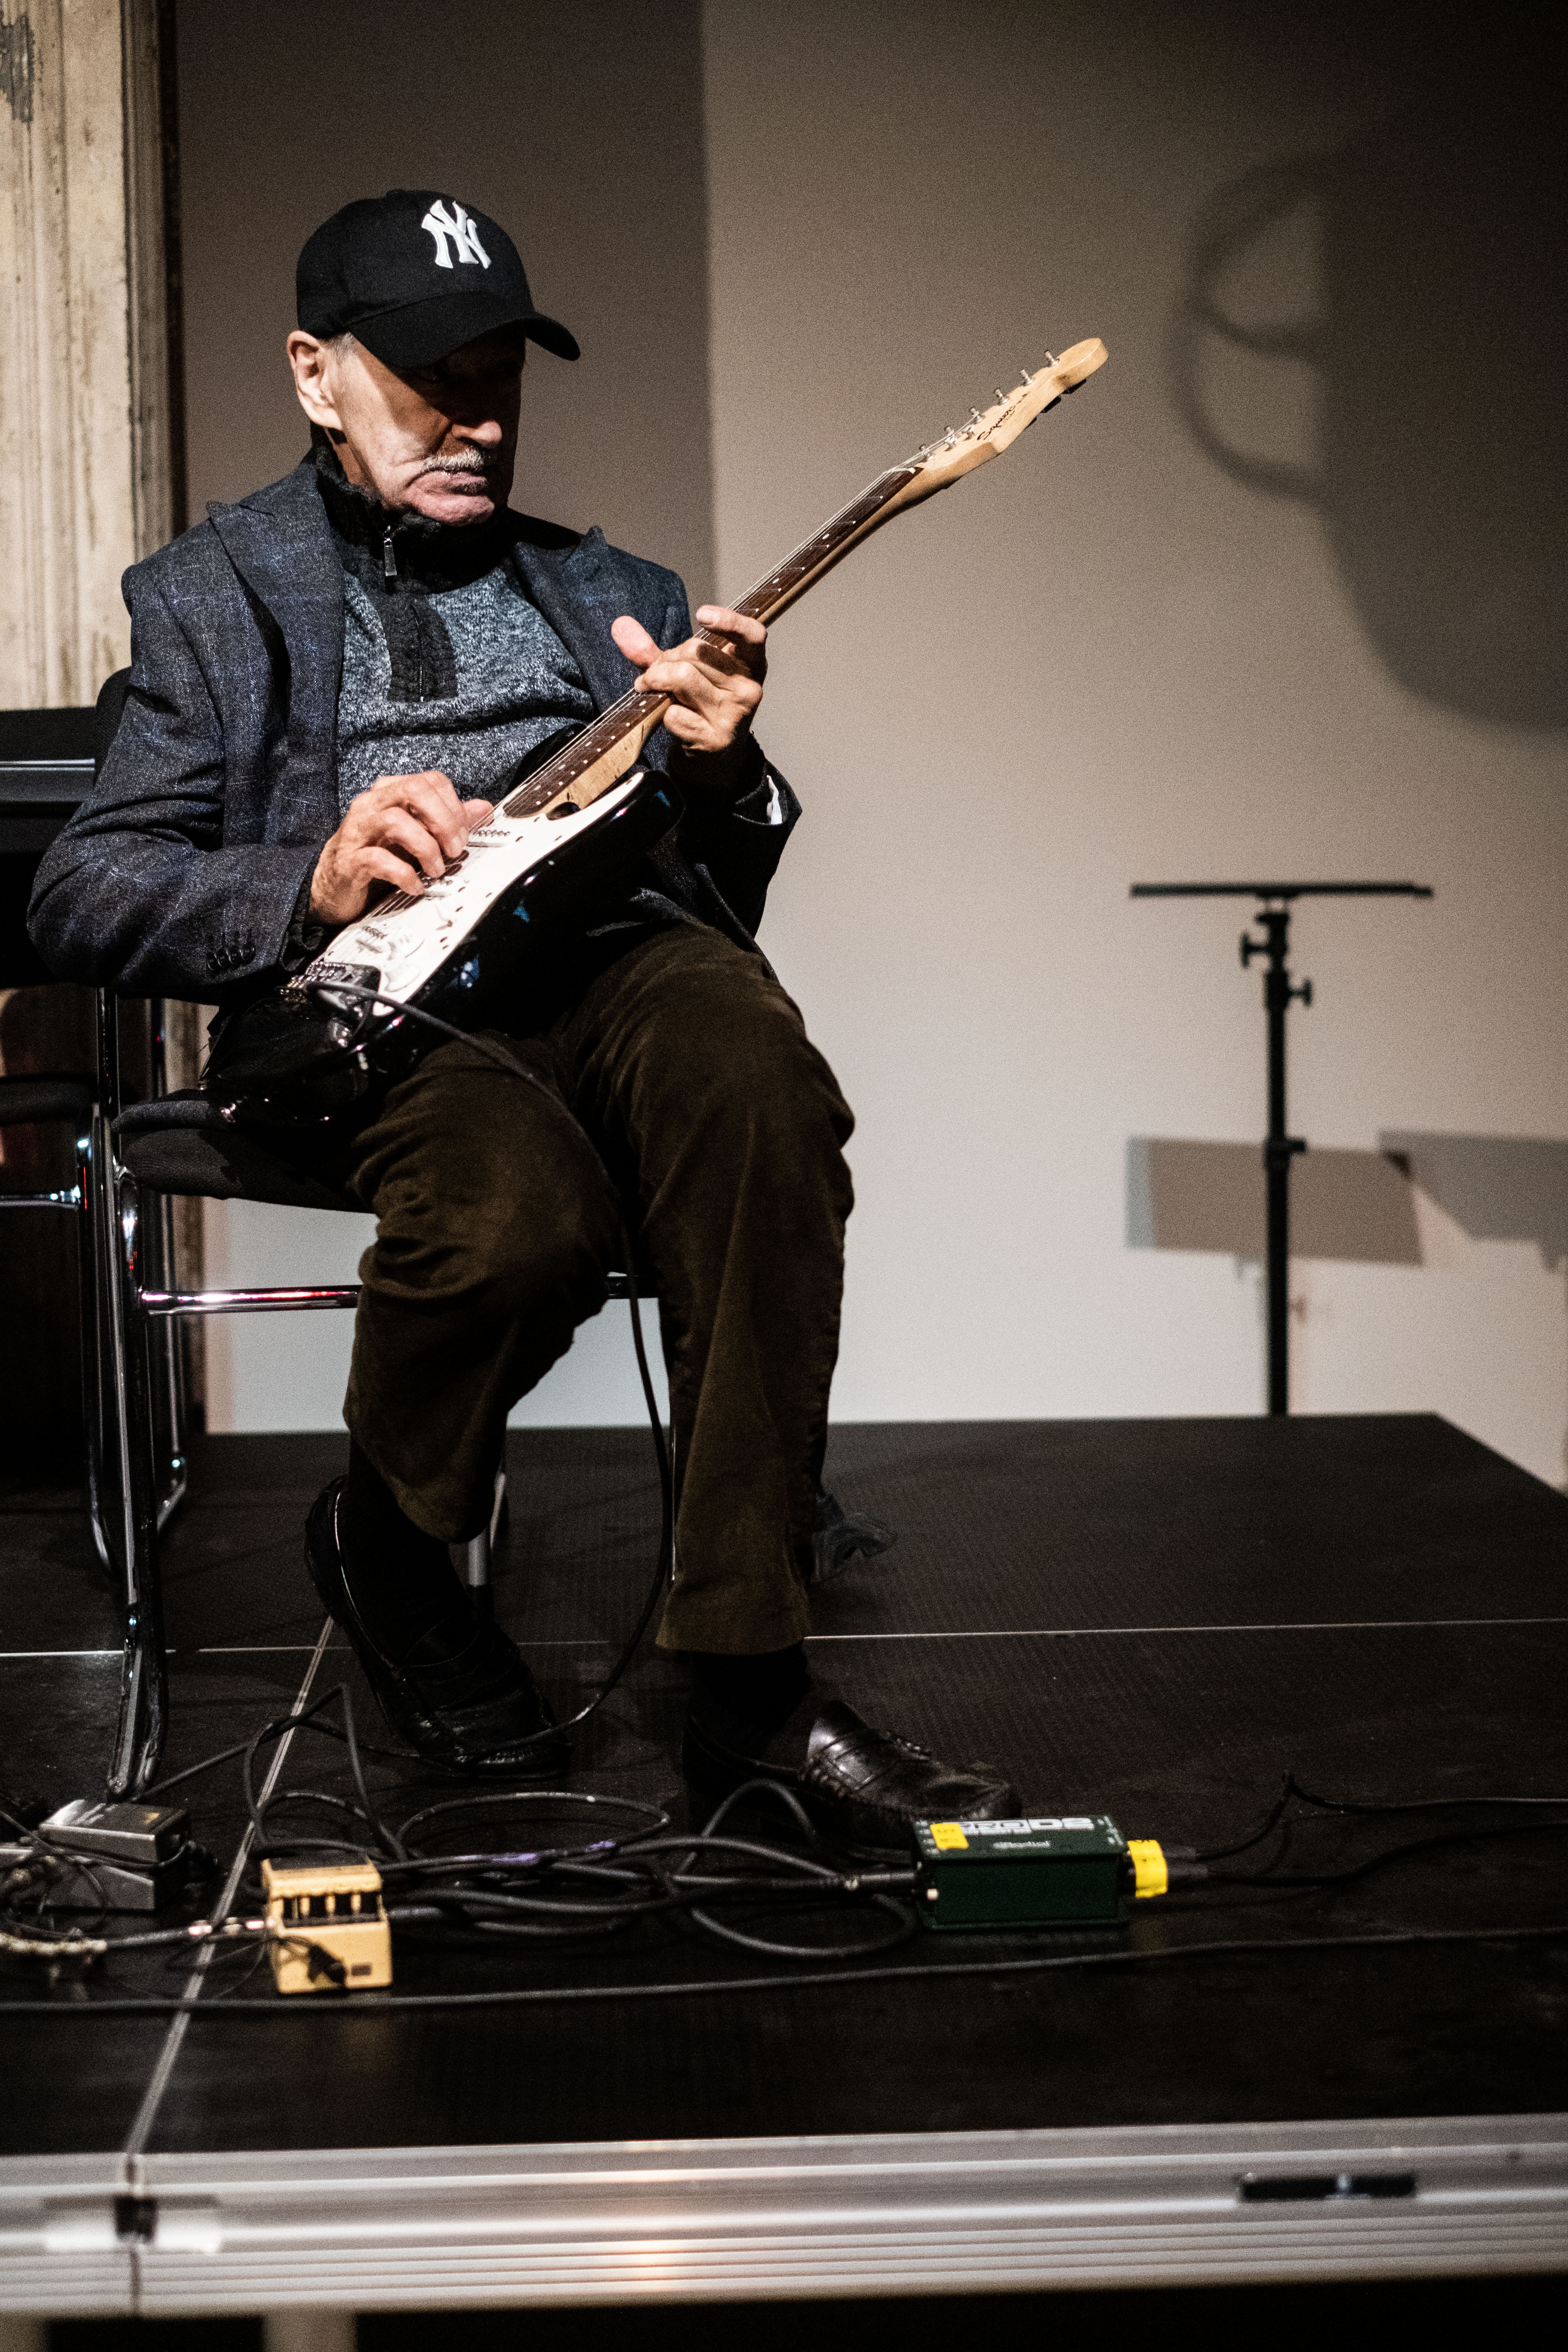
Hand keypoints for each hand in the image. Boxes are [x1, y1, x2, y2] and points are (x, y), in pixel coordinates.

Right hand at [308, 771, 492, 926]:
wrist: (335, 884)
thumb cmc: (375, 854)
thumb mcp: (417, 835)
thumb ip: (448, 820)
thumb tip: (482, 807)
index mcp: (390, 793)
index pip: (430, 781)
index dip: (454, 807)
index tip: (464, 834)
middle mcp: (373, 805)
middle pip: (414, 790)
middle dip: (443, 820)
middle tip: (455, 849)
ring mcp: (358, 830)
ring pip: (396, 821)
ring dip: (426, 848)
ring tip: (437, 870)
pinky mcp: (349, 859)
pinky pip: (378, 860)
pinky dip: (404, 874)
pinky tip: (416, 885)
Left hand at [610, 605, 766, 790]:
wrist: (715, 760)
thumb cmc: (702, 707)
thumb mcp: (690, 674)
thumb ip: (656, 651)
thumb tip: (620, 626)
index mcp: (752, 665)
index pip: (753, 634)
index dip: (729, 621)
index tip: (701, 614)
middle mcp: (749, 689)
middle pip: (697, 653)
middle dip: (667, 659)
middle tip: (659, 674)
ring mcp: (734, 715)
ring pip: (683, 678)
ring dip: (657, 682)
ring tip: (653, 689)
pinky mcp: (715, 738)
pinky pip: (673, 712)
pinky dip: (663, 713)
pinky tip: (671, 718)